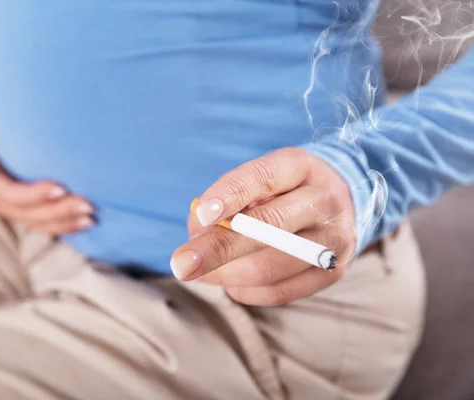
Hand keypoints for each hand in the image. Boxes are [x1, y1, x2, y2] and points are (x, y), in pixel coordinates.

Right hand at [0, 108, 94, 234]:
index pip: (6, 192)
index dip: (32, 194)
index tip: (61, 187)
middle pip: (28, 212)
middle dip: (58, 211)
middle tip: (88, 205)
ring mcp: (12, 206)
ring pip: (40, 221)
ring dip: (66, 221)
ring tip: (92, 216)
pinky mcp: (26, 208)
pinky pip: (46, 223)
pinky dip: (67, 225)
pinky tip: (88, 222)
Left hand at [170, 148, 355, 305]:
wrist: (340, 203)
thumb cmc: (281, 191)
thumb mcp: (258, 181)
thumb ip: (226, 200)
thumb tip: (197, 235)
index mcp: (300, 166)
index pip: (263, 177)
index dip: (230, 195)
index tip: (201, 214)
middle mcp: (324, 200)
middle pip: (269, 227)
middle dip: (218, 248)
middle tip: (181, 264)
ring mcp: (334, 239)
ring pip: (271, 266)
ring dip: (226, 274)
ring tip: (200, 272)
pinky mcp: (333, 272)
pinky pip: (280, 292)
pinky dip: (245, 291)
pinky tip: (230, 281)